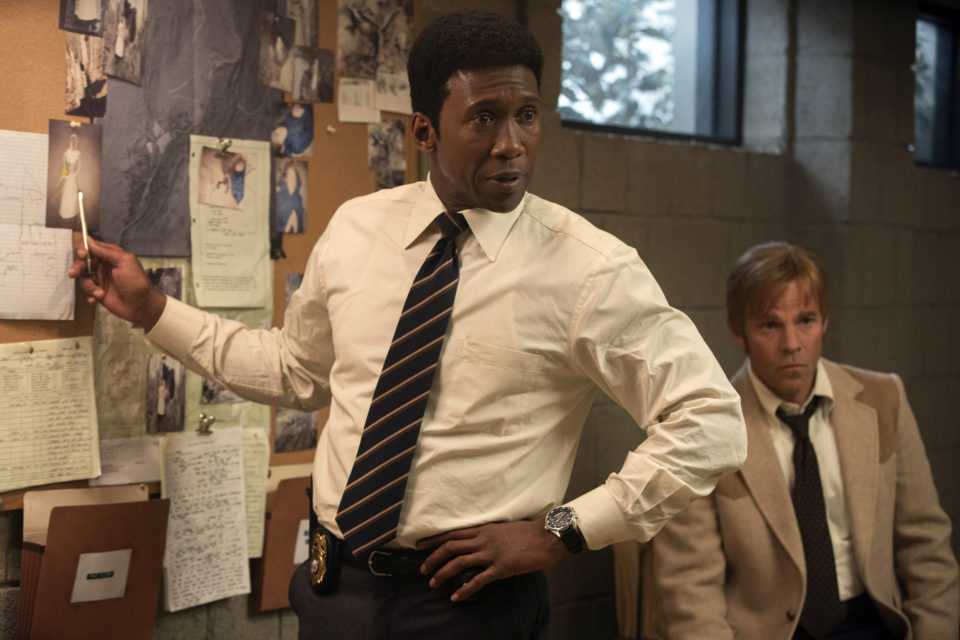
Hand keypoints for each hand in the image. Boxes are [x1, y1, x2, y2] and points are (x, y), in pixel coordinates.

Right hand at [68, 237, 166, 329]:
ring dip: (88, 286)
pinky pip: (87, 292)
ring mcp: (101, 280)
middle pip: (83, 263)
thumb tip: (90, 240)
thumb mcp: (125, 261)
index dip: (83, 250)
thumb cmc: (137, 282)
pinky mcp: (98, 293)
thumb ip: (107, 251)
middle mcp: (104, 267)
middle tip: (73, 273)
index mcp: (110, 257)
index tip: (82, 255)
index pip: (91, 249)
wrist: (142, 305)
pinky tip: (97, 299)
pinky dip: (90, 296)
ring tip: (99, 293)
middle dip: (78, 268)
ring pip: (83, 279)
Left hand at [416, 520, 566, 601]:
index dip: (434, 540)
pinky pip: (479, 579)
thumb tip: (479, 543)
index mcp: (484, 529)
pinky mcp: (502, 567)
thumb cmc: (529, 532)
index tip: (419, 545)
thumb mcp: (504, 529)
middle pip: (450, 546)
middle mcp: (484, 539)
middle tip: (422, 569)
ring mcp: (492, 553)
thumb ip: (489, 535)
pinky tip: (456, 597)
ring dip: (443, 573)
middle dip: (433, 558)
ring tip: (432, 583)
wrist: (548, 536)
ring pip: (459, 562)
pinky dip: (465, 589)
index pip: (453, 533)